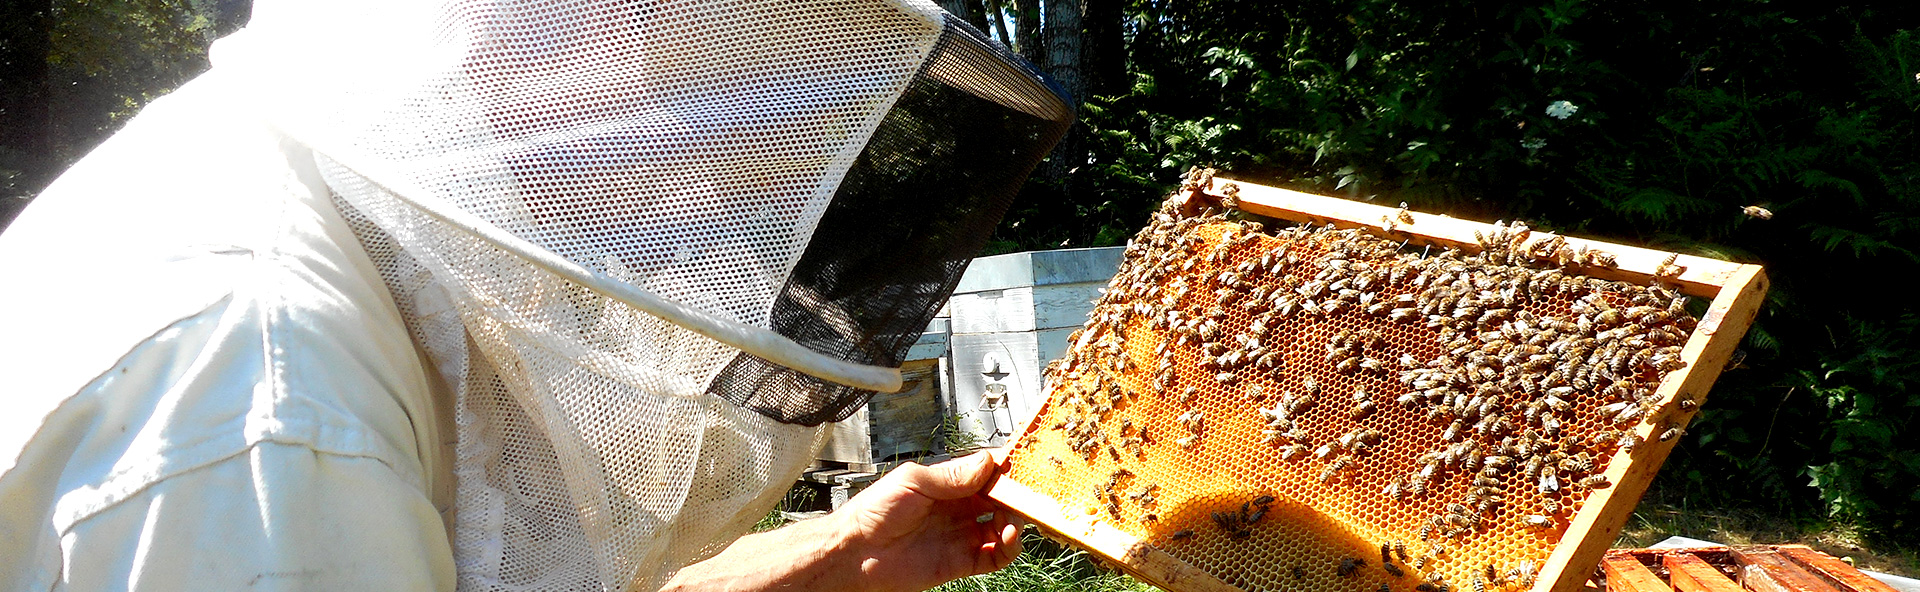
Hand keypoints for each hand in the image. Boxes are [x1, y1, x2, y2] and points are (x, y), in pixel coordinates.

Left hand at [659, 452, 1020, 591]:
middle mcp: (959, 508)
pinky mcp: (962, 561)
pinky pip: (995, 556)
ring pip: (1004, 527)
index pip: (988, 473)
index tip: (1027, 463)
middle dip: (1019, 496)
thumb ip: (954, 475)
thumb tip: (989, 461)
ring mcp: (962, 534)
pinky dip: (1008, 549)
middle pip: (1002, 499)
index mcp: (949, 483)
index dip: (1008, 468)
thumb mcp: (915, 481)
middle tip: (1032, 494)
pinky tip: (1007, 539)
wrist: (855, 552)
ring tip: (1015, 519)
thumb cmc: (873, 512)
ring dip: (1016, 522)